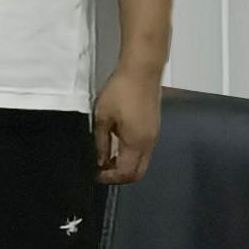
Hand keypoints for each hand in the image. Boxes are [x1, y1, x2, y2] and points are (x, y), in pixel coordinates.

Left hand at [93, 64, 163, 184]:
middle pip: (137, 173)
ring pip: (142, 162)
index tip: (95, 173)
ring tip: (107, 157)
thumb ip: (101, 142)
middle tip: (102, 170)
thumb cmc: (120, 91)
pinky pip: (144, 150)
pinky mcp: (154, 127)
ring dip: (125, 165)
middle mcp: (149, 143)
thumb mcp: (103, 117)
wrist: (142, 70)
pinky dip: (131, 154)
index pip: (126, 173)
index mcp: (136, 143)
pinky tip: (118, 144)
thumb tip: (100, 161)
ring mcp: (154, 135)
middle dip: (119, 176)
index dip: (110, 178)